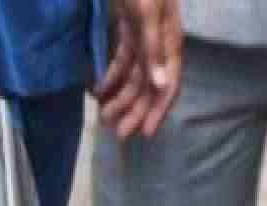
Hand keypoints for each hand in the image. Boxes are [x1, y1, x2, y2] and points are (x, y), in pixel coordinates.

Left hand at [96, 0, 182, 138]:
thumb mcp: (145, 10)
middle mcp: (157, 43)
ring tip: (105, 117)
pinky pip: (121, 59)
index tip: (145, 133)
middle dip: (134, 109)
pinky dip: (110, 75)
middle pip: (148, 85)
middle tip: (117, 133)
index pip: (167, 84)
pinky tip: (98, 89)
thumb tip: (160, 85)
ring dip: (120, 97)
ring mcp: (142, 34)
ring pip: (133, 75)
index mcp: (168, 41)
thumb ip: (152, 48)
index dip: (157, 110)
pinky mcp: (126, 25)